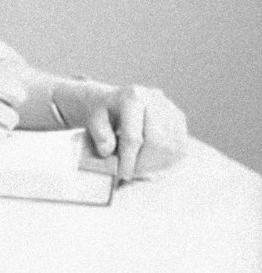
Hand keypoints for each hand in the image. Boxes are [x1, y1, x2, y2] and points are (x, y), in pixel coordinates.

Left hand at [53, 81, 187, 180]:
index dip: (129, 159)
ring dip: (156, 164)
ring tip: (140, 167)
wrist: (115, 100)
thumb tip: (107, 151)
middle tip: (131, 172)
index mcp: (132, 97)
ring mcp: (169, 107)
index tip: (123, 174)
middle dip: (144, 163)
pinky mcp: (178, 118)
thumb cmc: (103, 113)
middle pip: (158, 142)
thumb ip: (99, 135)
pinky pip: (180, 146)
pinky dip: (167, 159)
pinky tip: (152, 162)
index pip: (134, 136)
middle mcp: (155, 99)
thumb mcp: (93, 120)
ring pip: (171, 146)